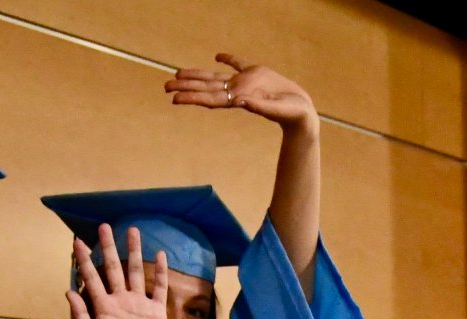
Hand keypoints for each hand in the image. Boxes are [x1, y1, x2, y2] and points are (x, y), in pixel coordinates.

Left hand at [67, 225, 169, 318]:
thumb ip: (80, 315)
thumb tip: (69, 290)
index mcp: (103, 308)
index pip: (92, 278)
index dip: (84, 260)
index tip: (77, 241)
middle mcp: (120, 302)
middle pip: (113, 268)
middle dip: (108, 248)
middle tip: (104, 227)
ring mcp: (139, 305)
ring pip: (135, 271)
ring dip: (134, 252)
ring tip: (132, 230)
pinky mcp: (156, 311)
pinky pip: (159, 287)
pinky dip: (160, 271)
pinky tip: (159, 254)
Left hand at [166, 53, 317, 132]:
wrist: (302, 113)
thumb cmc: (291, 114)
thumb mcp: (276, 109)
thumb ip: (259, 106)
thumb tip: (241, 102)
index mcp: (240, 99)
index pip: (211, 98)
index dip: (192, 97)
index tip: (174, 99)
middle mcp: (237, 92)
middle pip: (206, 88)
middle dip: (185, 87)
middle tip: (164, 87)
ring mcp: (245, 84)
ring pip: (215, 78)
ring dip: (196, 76)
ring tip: (177, 74)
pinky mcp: (256, 76)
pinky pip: (238, 66)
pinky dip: (227, 59)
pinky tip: (217, 56)